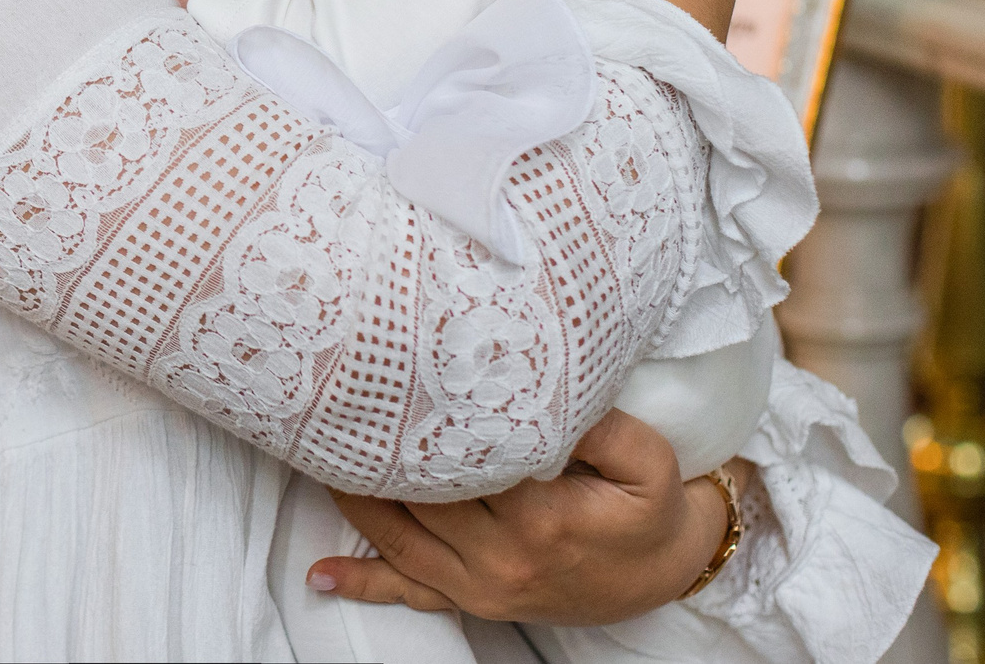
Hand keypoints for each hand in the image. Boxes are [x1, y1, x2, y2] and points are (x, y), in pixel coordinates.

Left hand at [310, 411, 730, 624]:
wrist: (666, 572)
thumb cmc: (650, 510)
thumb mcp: (645, 461)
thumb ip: (598, 426)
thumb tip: (543, 392)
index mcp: (539, 521)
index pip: (461, 464)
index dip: (424, 425)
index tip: (391, 383)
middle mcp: (501, 560)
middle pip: (419, 500)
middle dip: (378, 455)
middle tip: (337, 408)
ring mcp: (483, 587)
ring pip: (401, 539)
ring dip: (356, 501)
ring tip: (317, 457)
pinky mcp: (475, 601)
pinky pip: (411, 592)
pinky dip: (363, 582)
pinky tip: (322, 573)